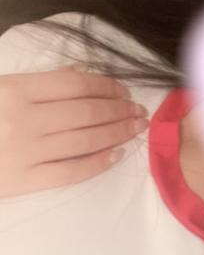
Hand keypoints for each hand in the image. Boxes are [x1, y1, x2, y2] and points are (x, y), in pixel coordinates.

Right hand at [0, 65, 149, 196]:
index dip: (105, 86)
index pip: (74, 84)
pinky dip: (97, 163)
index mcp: (15, 89)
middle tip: (138, 111)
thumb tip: (80, 73)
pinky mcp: (23, 181)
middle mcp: (25, 119)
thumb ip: (39, 81)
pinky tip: (115, 154)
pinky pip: (70, 172)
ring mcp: (26, 152)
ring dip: (116, 133)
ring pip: (85, 141)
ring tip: (135, 129)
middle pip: (86, 113)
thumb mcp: (0, 87)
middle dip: (118, 111)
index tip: (123, 89)